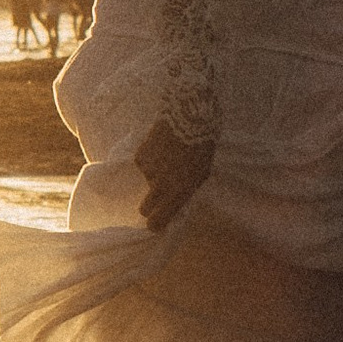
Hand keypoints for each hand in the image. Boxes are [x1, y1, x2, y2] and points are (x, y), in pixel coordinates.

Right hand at [135, 115, 214, 232]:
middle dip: (150, 205)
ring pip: (147, 181)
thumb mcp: (202, 173)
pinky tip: (161, 147)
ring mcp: (148, 171)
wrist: (189, 116)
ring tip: (169, 158)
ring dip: (155, 174)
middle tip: (159, 194)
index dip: (155, 225)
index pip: (158, 220)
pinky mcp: (140, 156)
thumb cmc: (202, 146)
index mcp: (179, 192)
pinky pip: (143, 164)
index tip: (155, 225)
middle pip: (145, 208)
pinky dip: (150, 160)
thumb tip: (178, 200)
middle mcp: (160, 185)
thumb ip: (188, 190)